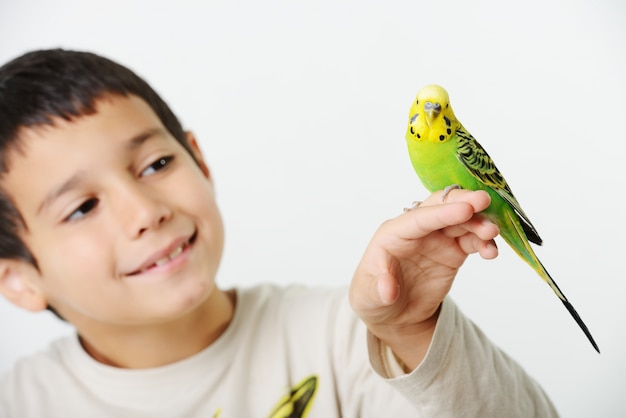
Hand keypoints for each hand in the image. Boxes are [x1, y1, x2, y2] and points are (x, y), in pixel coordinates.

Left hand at [349, 189, 498, 369]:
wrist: (393, 313)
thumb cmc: (372, 296)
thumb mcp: (368, 296)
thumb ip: (377, 290)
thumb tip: (388, 290)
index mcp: (393, 233)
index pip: (419, 218)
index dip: (442, 212)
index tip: (465, 209)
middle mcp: (416, 231)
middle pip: (441, 207)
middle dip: (463, 201)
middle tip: (485, 201)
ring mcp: (436, 239)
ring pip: (461, 222)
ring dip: (479, 223)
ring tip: (493, 233)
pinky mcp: (452, 251)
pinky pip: (471, 241)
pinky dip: (484, 243)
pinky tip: (491, 252)